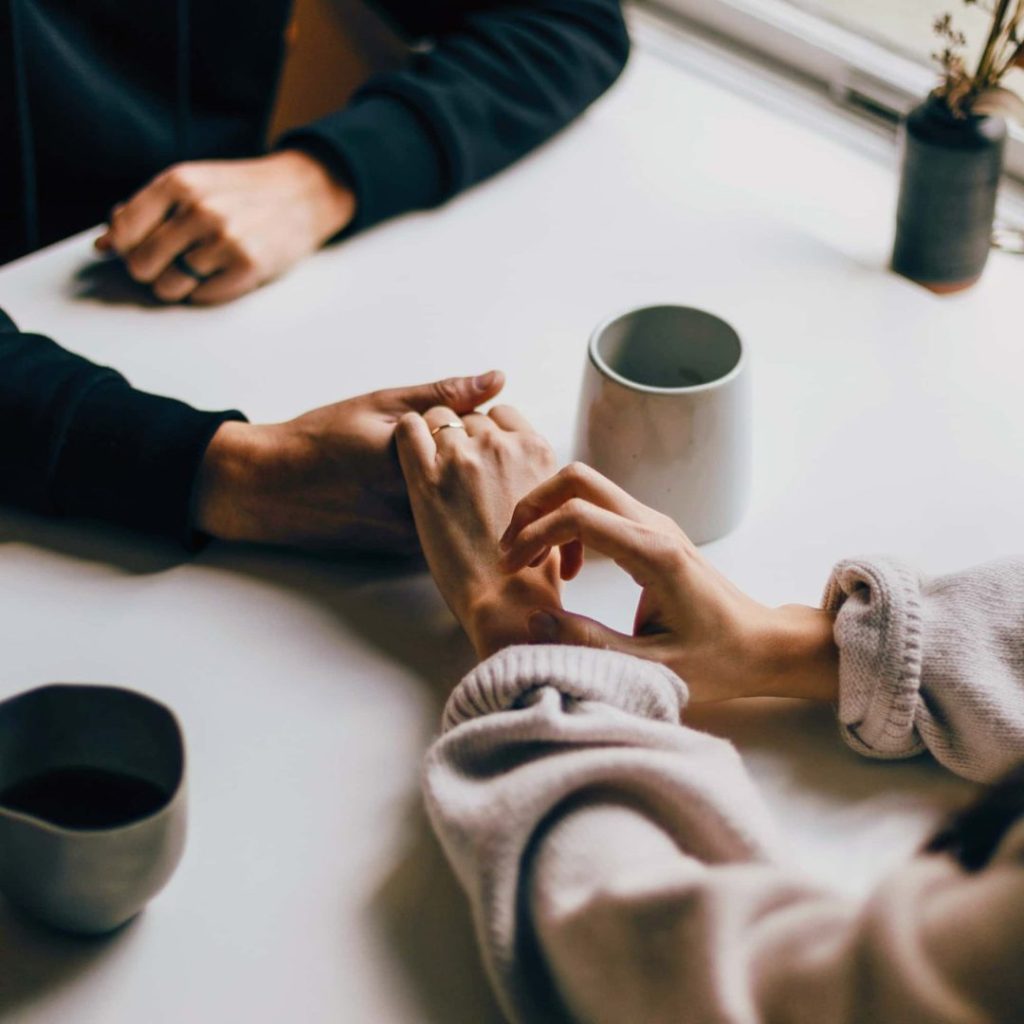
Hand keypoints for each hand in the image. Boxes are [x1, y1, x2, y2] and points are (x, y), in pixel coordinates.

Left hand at [96, 150, 354, 304]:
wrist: (302, 194)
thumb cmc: (241, 192)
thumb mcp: (192, 185)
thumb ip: (145, 211)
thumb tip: (102, 244)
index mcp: (178, 182)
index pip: (122, 232)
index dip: (126, 247)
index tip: (141, 247)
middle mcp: (199, 210)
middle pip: (141, 266)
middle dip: (152, 270)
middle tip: (174, 261)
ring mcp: (224, 240)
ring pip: (169, 288)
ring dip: (180, 284)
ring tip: (202, 266)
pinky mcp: (247, 267)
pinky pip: (200, 297)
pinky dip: (206, 291)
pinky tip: (222, 272)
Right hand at [194, 371, 504, 550]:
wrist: (272, 489)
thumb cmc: (321, 441)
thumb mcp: (382, 404)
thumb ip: (444, 395)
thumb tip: (497, 379)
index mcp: (417, 463)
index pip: (484, 441)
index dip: (476, 426)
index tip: (453, 419)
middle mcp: (420, 506)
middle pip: (481, 479)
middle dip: (475, 458)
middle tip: (441, 442)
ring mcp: (416, 534)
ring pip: (466, 506)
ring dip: (463, 487)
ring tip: (412, 470)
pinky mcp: (409, 551)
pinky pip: (447, 525)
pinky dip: (447, 509)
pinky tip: (418, 492)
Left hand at [395, 405, 561, 658]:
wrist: (506, 599)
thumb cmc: (531, 567)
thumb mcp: (551, 508)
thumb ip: (534, 476)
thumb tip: (520, 468)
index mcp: (536, 450)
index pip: (503, 414)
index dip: (487, 431)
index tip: (479, 453)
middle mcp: (501, 446)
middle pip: (470, 417)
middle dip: (460, 437)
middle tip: (453, 471)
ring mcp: (463, 457)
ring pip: (439, 417)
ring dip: (433, 437)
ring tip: (431, 469)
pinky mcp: (427, 477)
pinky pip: (408, 428)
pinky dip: (407, 435)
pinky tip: (409, 456)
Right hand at [499, 463, 838, 701]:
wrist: (762, 645)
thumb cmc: (718, 660)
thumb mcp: (651, 667)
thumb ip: (590, 644)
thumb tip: (535, 621)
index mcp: (654, 553)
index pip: (577, 515)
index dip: (533, 535)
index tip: (512, 569)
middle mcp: (654, 526)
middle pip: (578, 479)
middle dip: (533, 506)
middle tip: (513, 552)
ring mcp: (655, 523)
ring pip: (587, 487)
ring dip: (549, 513)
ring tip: (533, 562)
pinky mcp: (653, 531)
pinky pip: (600, 507)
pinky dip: (569, 524)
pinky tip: (568, 568)